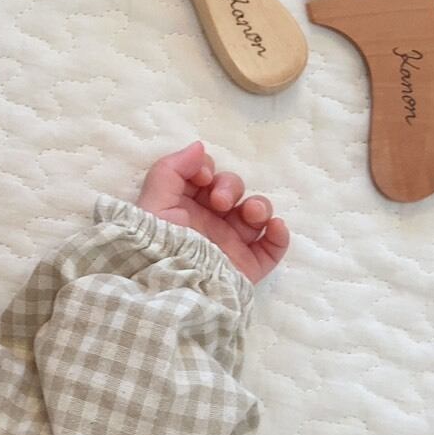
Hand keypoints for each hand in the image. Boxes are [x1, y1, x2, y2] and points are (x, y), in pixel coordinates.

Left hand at [137, 140, 289, 283]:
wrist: (171, 287)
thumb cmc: (158, 244)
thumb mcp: (153, 202)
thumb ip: (172, 169)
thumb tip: (200, 147)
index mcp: (184, 207)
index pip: (205, 177)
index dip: (207, 170)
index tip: (202, 178)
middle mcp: (208, 223)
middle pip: (233, 190)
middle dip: (231, 186)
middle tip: (220, 202)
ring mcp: (230, 245)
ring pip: (256, 215)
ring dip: (259, 205)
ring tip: (250, 214)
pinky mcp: (247, 267)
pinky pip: (273, 247)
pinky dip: (280, 234)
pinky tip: (274, 227)